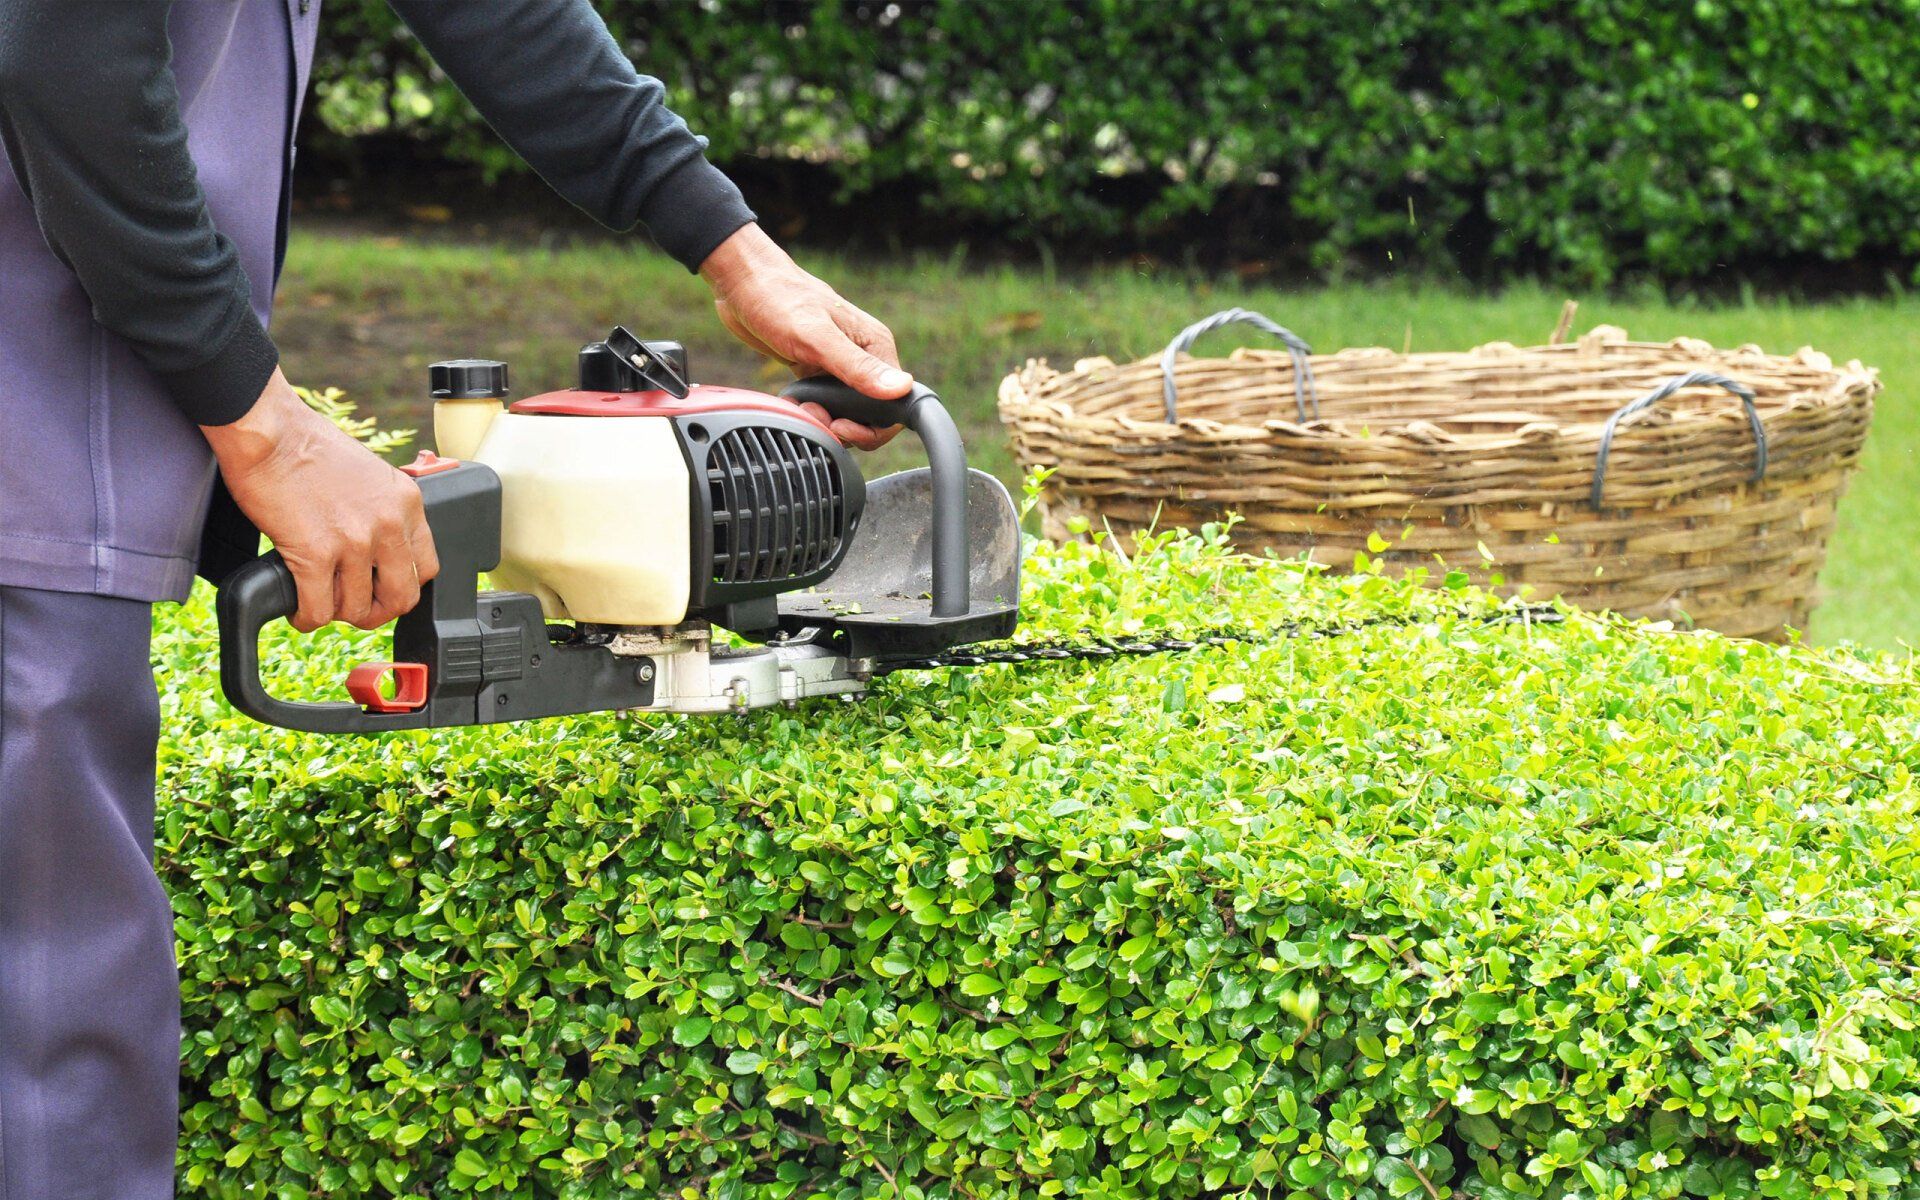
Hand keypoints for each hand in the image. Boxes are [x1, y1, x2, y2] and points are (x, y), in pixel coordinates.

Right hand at [201, 370, 439, 632]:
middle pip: (402, 597)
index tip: (383, 587)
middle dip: (377, 611)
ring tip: (318, 600)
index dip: (403, 585)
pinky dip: (305, 616)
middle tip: (354, 608)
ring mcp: (355, 541)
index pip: (427, 567)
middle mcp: (389, 524)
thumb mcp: (370, 474)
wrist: (269, 429)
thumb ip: (383, 510)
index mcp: (407, 502)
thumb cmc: (307, 444)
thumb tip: (378, 547)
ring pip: (356, 608)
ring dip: (335, 612)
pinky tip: (297, 608)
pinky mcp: (316, 553)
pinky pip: (318, 609)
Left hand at [700, 223, 910, 449]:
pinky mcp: (818, 369)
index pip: (896, 404)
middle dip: (845, 427)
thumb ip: (857, 367)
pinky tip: (794, 401)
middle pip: (871, 415)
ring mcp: (841, 364)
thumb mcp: (817, 337)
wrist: (742, 283)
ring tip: (802, 407)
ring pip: (846, 413)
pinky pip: (825, 403)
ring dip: (825, 421)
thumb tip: (901, 388)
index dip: (873, 428)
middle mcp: (863, 356)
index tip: (841, 425)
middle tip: (815, 416)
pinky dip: (811, 410)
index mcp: (875, 346)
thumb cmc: (778, 298)